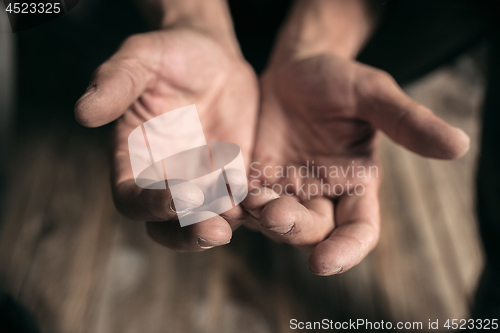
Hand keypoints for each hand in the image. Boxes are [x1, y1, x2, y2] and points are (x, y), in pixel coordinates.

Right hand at [75, 27, 258, 250]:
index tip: (180, 195)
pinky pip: (239, 202)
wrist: (213, 56)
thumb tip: (82, 112)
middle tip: (215, 231)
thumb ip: (115, 83)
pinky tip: (264, 200)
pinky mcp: (231, 176)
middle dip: (190, 233)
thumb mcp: (140, 60)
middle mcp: (165, 180)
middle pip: (168, 226)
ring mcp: (201, 182)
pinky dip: (249, 206)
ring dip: (223, 224)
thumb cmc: (168, 55)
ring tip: (241, 214)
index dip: (151, 204)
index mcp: (133, 161)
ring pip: (207, 221)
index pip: (132, 199)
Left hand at [244, 47, 468, 274]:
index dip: (346, 251)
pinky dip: (234, 206)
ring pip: (273, 223)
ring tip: (249, 199)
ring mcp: (285, 191)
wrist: (294, 69)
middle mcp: (321, 196)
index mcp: (356, 186)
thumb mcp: (371, 94)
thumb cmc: (338, 80)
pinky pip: (243, 203)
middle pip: (310, 232)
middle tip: (274, 209)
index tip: (324, 263)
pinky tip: (222, 197)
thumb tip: (458, 145)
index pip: (358, 231)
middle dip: (293, 228)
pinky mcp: (254, 180)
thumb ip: (406, 121)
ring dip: (261, 219)